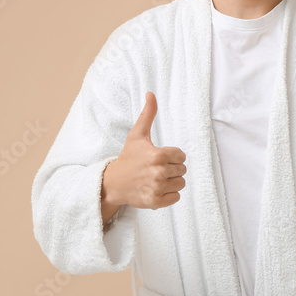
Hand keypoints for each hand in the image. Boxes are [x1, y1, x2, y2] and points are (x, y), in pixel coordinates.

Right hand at [105, 91, 186, 210]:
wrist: (114, 183)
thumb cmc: (128, 157)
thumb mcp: (137, 135)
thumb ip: (148, 114)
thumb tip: (151, 94)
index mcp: (158, 155)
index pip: (181, 156)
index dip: (172, 156)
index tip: (159, 157)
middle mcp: (158, 172)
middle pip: (182, 170)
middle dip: (171, 168)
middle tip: (156, 168)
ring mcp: (157, 188)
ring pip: (181, 184)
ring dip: (171, 182)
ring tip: (156, 178)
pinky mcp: (156, 202)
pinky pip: (176, 197)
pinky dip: (169, 195)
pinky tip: (156, 189)